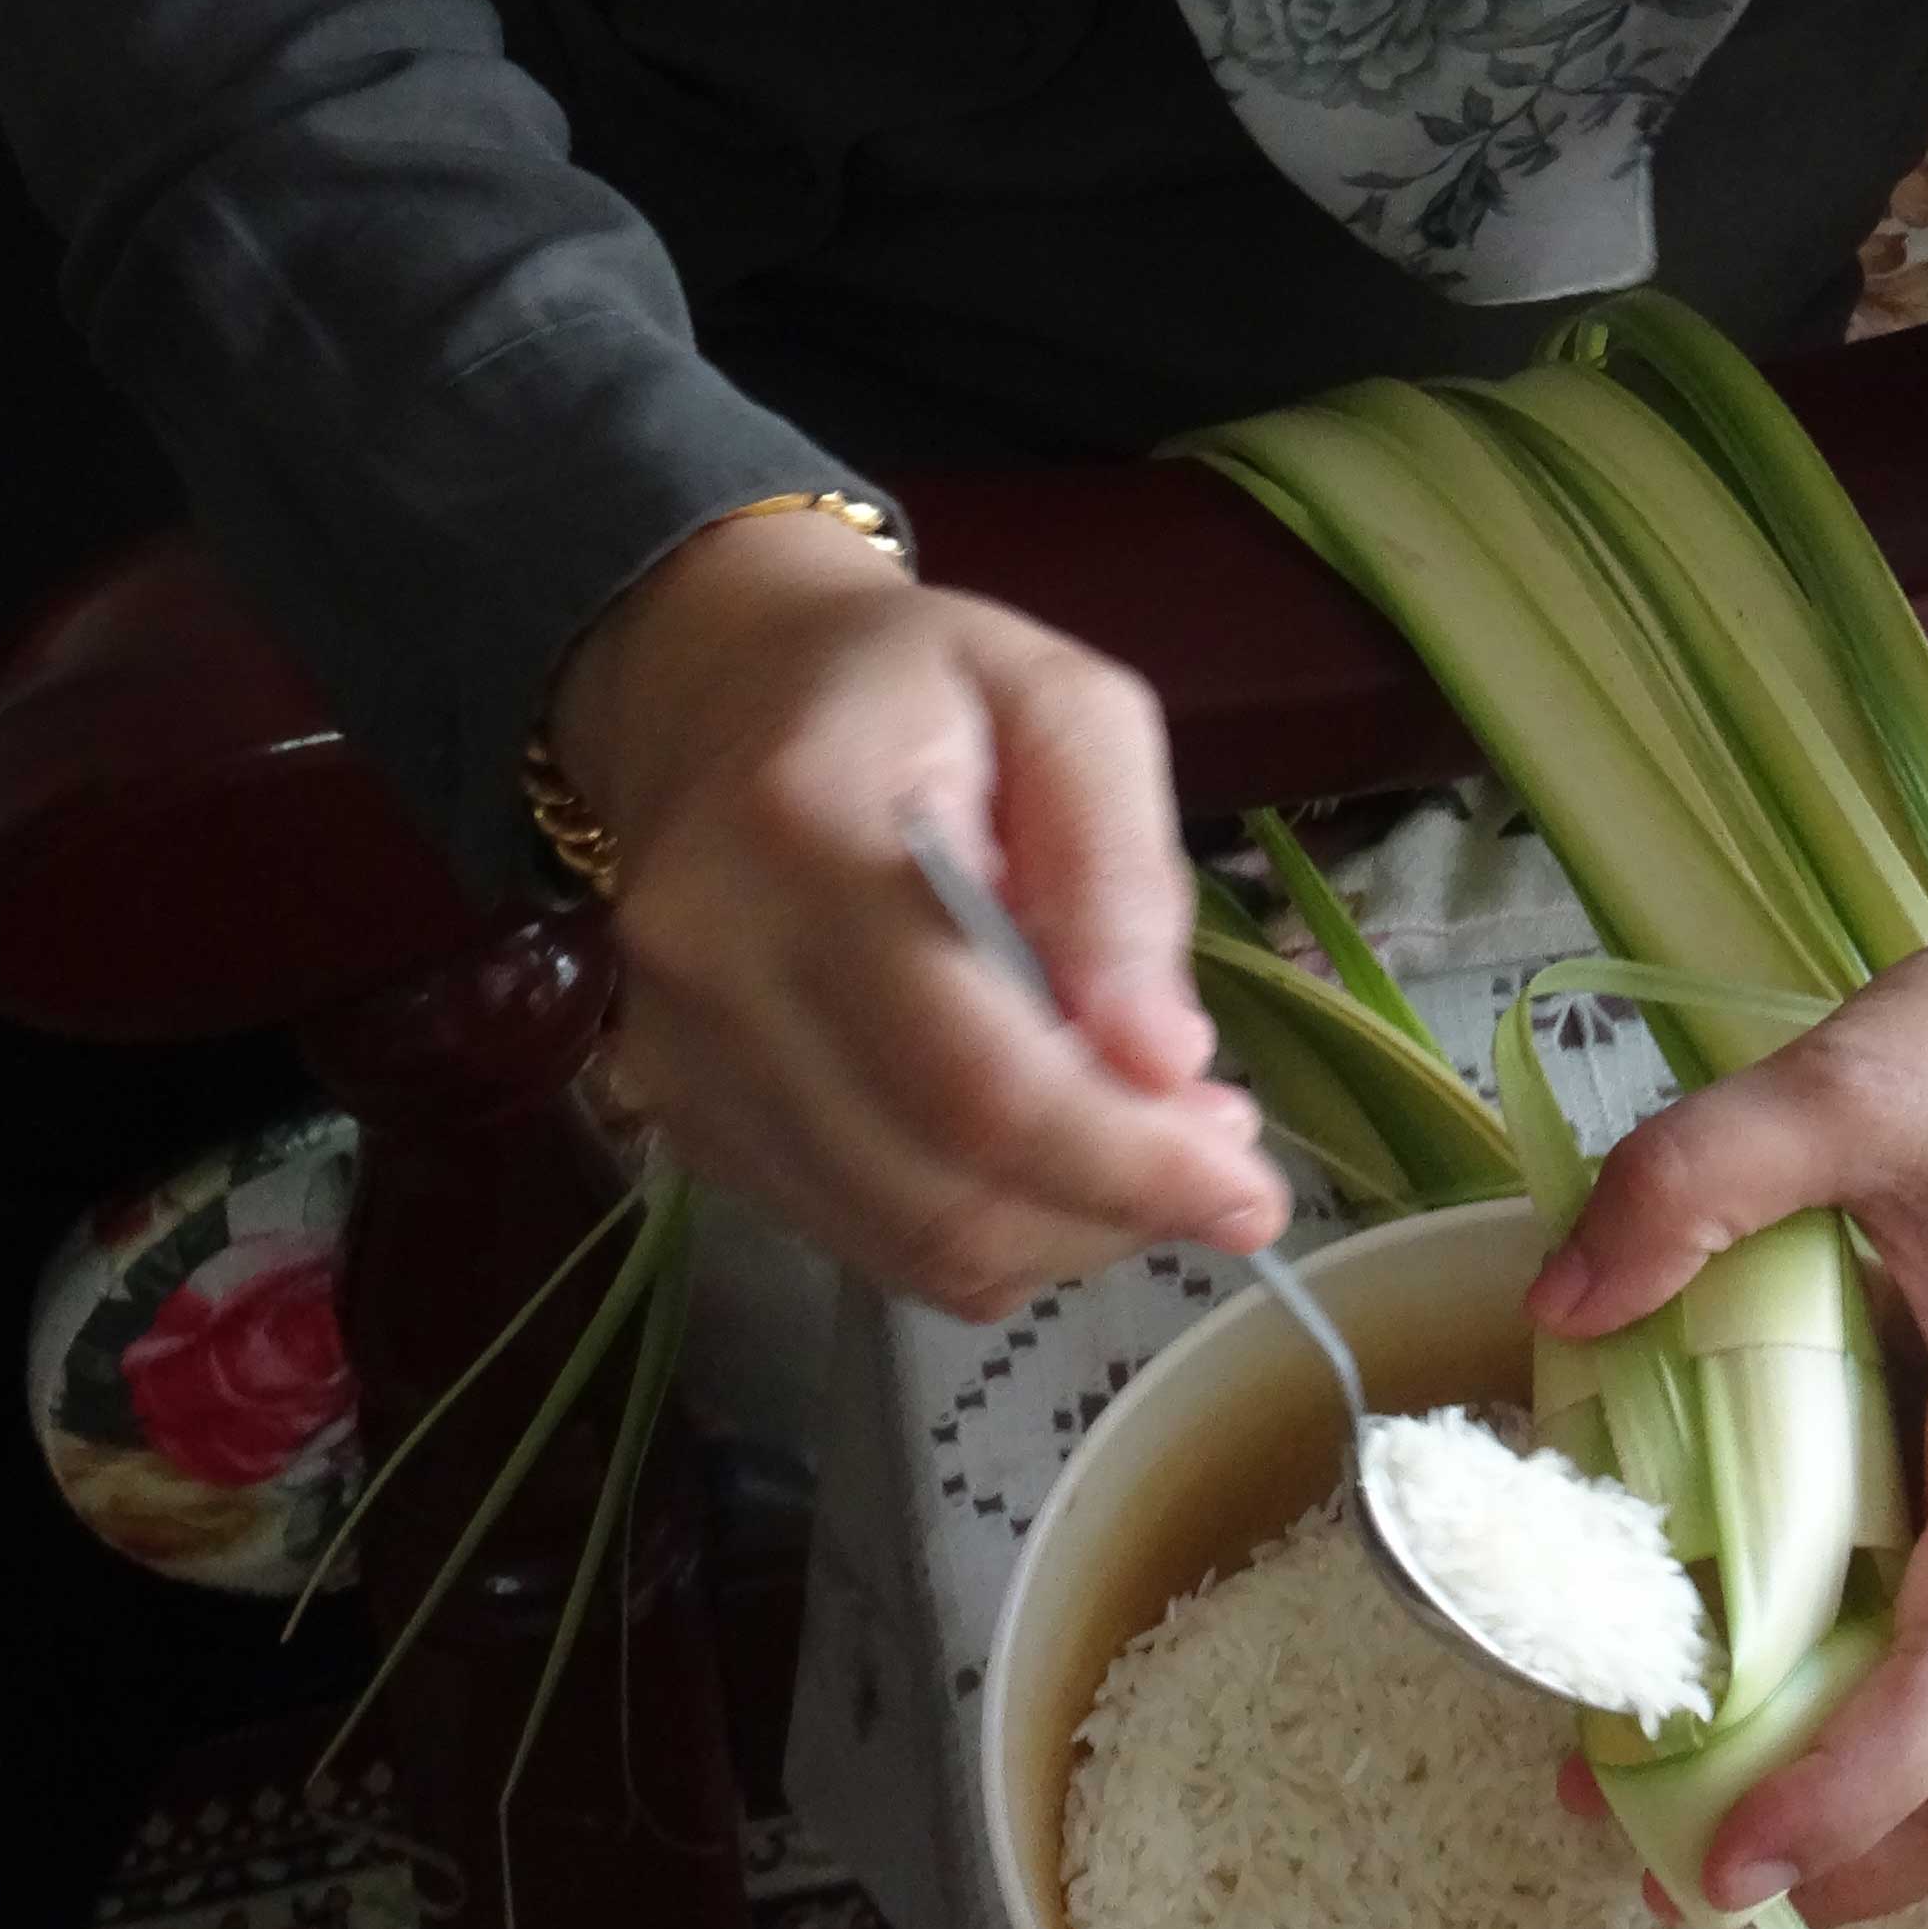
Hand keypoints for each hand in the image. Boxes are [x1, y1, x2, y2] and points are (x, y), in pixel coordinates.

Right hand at [544, 507, 1285, 1314]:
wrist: (714, 688)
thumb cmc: (911, 685)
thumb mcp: (1062, 704)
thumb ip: (1118, 871)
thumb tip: (1164, 1063)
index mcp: (804, 836)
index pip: (976, 1079)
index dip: (1123, 1164)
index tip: (1250, 1196)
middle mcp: (714, 971)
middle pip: (940, 1194)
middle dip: (1110, 1210)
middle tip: (1217, 1157)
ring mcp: (677, 1064)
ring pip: (906, 1243)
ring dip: (1057, 1231)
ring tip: (1140, 1137)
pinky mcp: (682, 1121)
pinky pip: (862, 1236)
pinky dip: (981, 1223)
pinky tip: (1041, 1140)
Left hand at [1529, 775, 1927, 1924]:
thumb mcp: (1844, 1080)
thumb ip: (1693, 1181)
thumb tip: (1559, 1307)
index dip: (1854, 1785)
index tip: (1736, 1863)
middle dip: (1862, 1853)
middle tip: (1686, 1874)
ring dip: (1874, 1798)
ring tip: (1702, 1804)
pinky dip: (1878, 1704)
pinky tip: (1760, 1667)